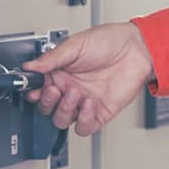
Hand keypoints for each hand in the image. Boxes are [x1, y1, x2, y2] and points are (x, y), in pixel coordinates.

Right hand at [24, 23, 156, 136]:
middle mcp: (70, 89)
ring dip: (64, 110)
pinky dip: (83, 120)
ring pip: (62, 120)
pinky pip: (84, 127)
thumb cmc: (110, 41)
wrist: (137, 49)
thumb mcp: (75, 45)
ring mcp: (84, 102)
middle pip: (47, 108)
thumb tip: (30, 66)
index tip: (33, 89)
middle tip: (54, 90)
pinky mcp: (99, 113)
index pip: (38, 89)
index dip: (33, 92)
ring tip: (75, 93)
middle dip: (47, 102)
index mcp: (60, 72)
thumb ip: (52, 58)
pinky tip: (89, 103)